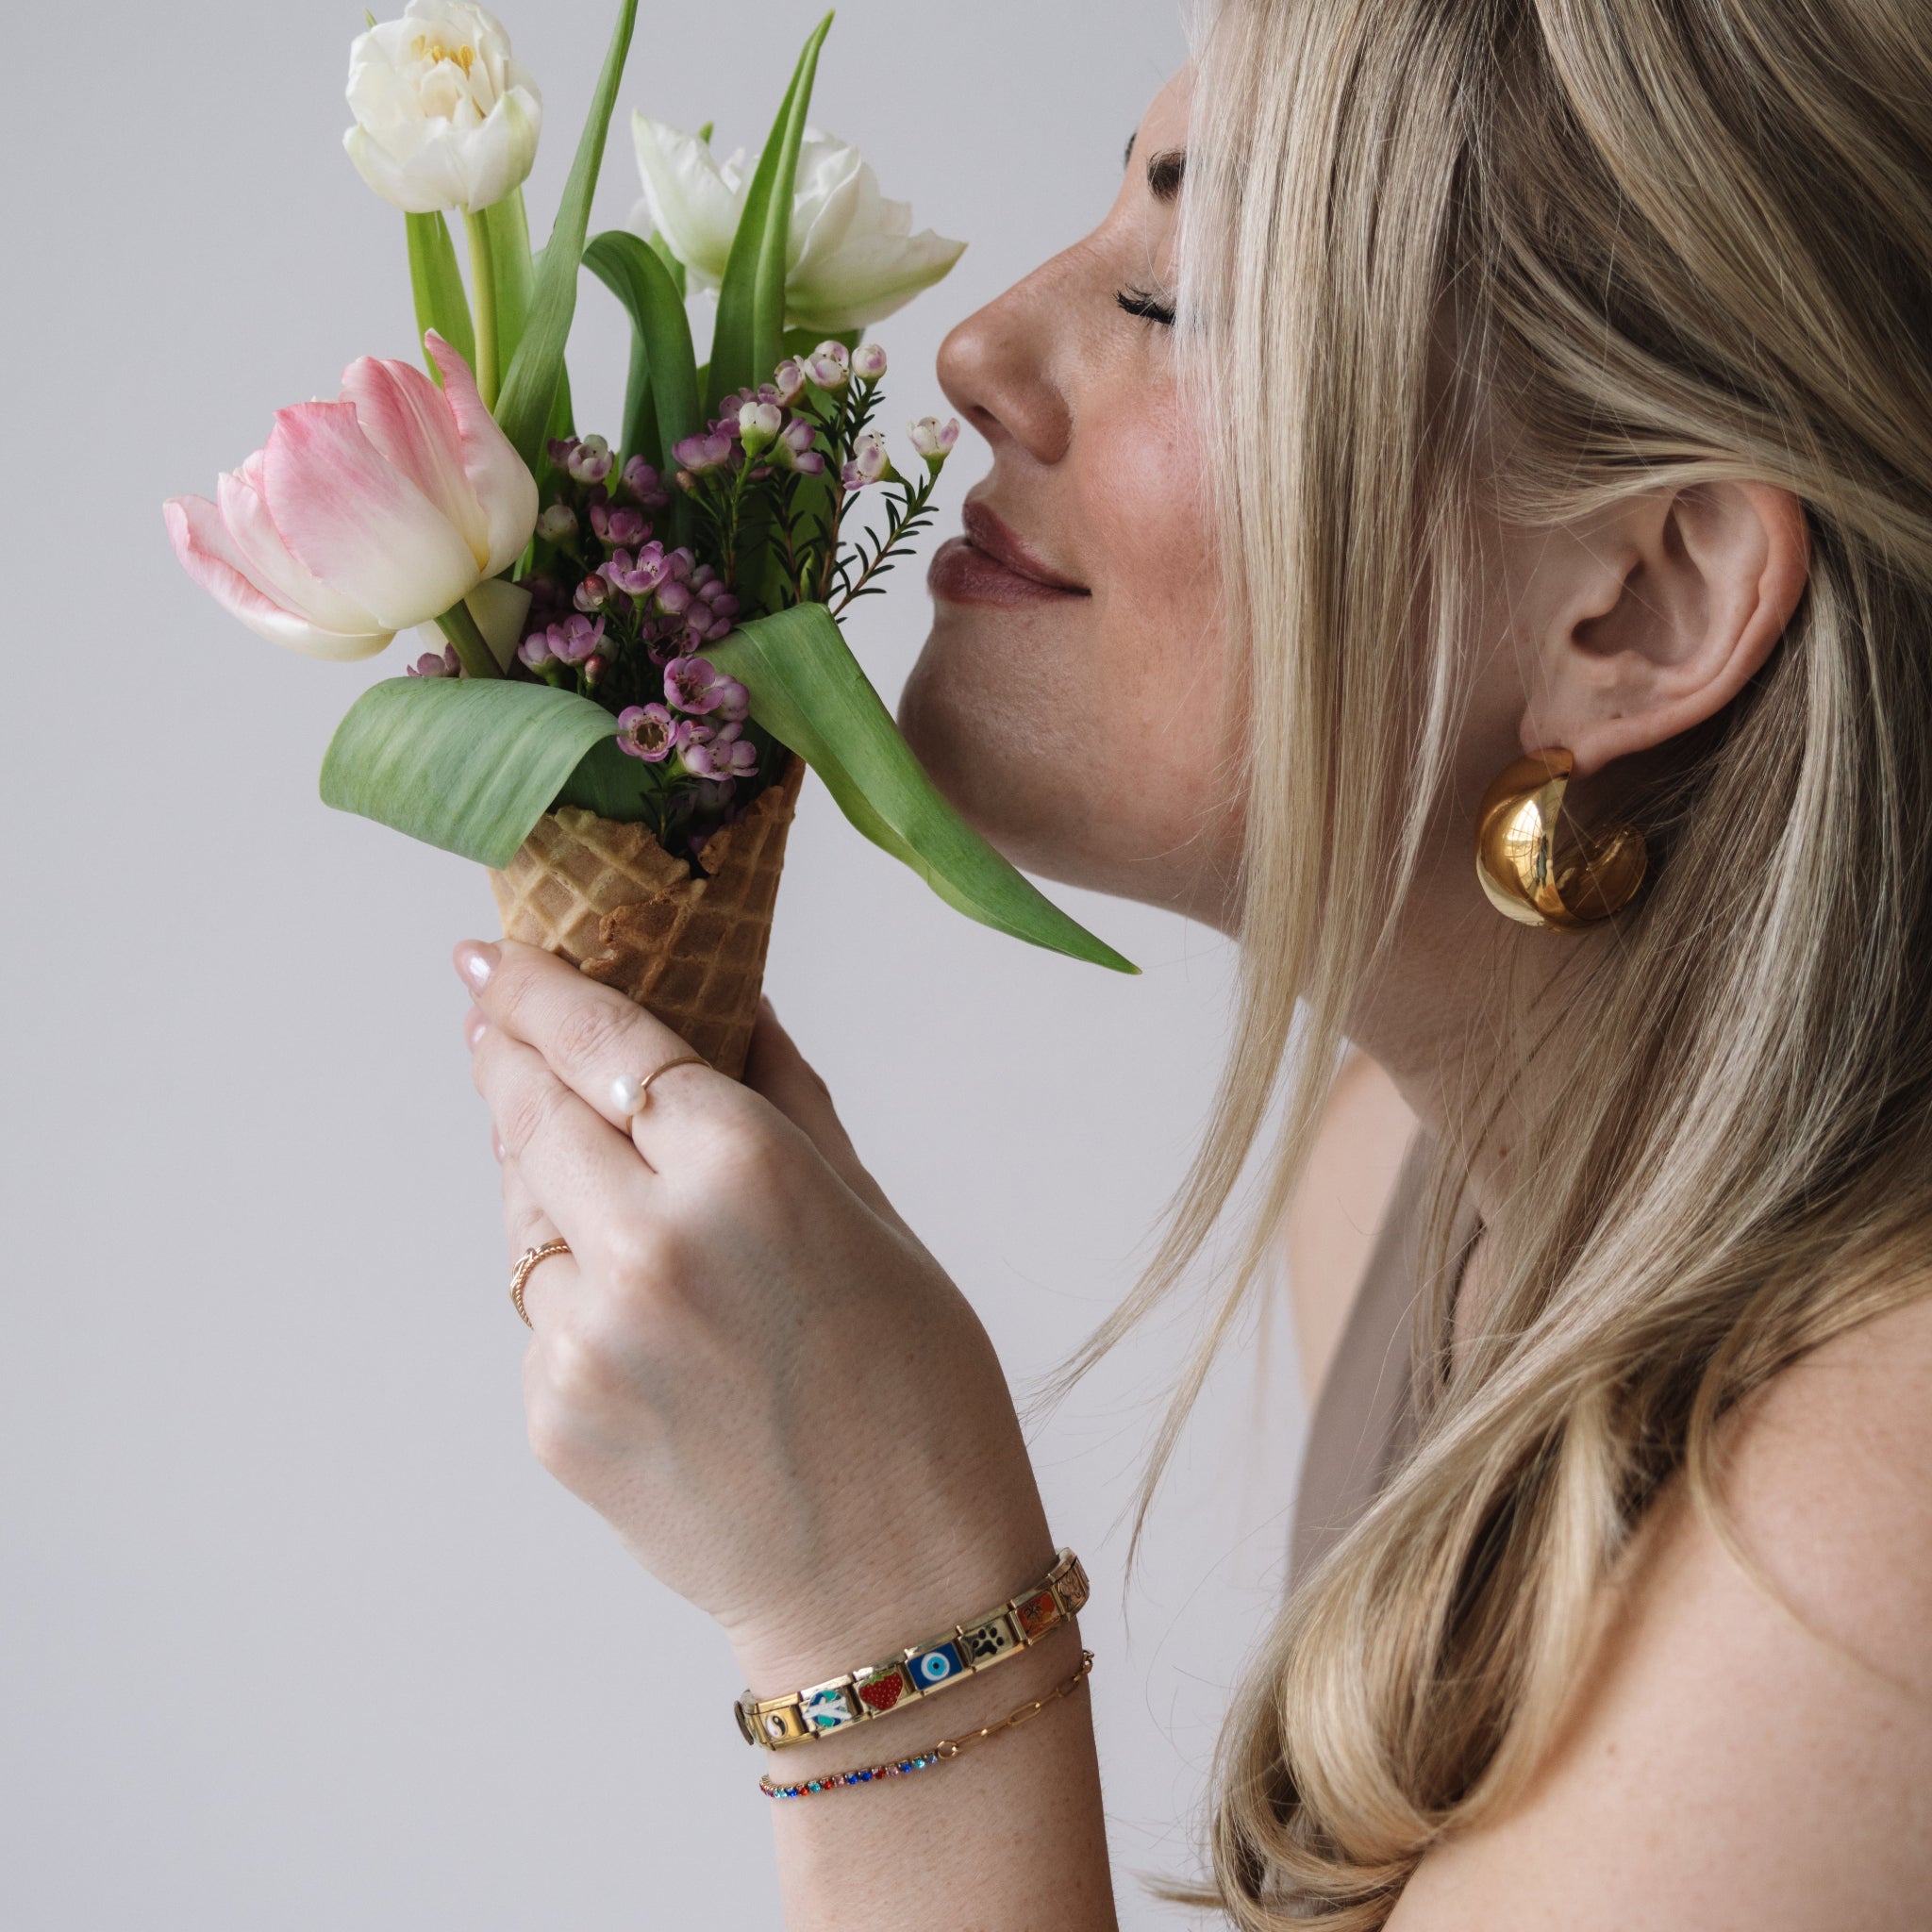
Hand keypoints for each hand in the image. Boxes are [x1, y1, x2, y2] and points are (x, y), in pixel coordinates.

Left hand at [456, 939, 1053, 1692]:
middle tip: (491, 1023)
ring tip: (606, 1197)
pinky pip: (539, 1319)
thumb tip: (730, 1004)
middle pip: (534, 1111)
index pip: (610, 1042)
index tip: (491, 955)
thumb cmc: (919, 1389)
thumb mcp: (873, 1216)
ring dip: (546, 1187)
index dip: (541, 990)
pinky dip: (573, 1297)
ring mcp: (588, 1336)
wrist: (894, 1589)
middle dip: (508, 1060)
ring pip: (524, 1220)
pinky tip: (646, 1326)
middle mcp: (650, 1241)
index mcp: (747, 1171)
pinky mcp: (552, 1417)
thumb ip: (783, 1097)